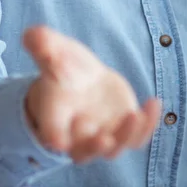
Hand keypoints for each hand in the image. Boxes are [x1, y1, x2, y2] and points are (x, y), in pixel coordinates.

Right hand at [22, 25, 161, 163]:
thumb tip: (32, 34)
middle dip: (94, 147)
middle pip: (84, 152)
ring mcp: (104, 136)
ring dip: (126, 136)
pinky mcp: (125, 130)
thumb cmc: (64, 70)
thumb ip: (44, 48)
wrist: (83, 80)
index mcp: (55, 120)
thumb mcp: (54, 54)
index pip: (52, 136)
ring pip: (115, 148)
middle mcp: (78, 135)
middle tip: (104, 139)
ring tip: (135, 115)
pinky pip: (138, 136)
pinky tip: (154, 103)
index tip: (60, 140)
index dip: (56, 138)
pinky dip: (148, 125)